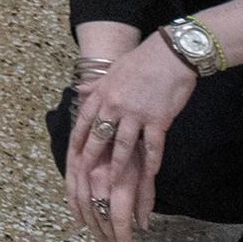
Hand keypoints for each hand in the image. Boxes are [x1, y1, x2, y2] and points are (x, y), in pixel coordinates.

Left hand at [62, 34, 195, 241]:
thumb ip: (96, 85)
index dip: (76, 142)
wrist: (171, 54)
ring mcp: (136, 114)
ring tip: (112, 187)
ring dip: (117, 168)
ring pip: (122, 147)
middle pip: (98, 138)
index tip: (70, 158)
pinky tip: (150, 176)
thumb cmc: (143, 60)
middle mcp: (115, 105)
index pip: (84, 122)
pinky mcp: (158, 120)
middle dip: (90, 160)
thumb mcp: (113, 70)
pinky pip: (152, 146)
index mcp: (102, 93)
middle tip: (83, 180)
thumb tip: (78, 89)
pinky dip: (151, 163)